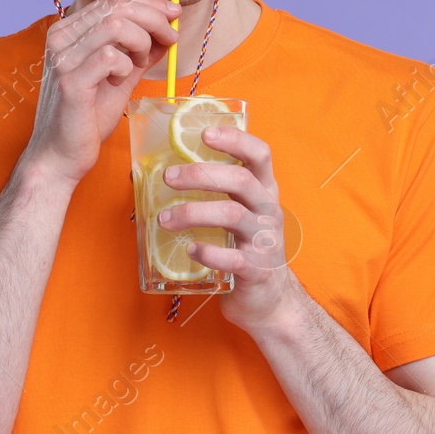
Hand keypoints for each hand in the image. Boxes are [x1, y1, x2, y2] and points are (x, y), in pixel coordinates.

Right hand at [22, 0, 180, 184]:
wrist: (63, 155)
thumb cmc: (89, 116)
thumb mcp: (122, 75)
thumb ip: (141, 52)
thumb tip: (169, 30)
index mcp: (69, 31)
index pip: (113, 0)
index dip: (149, 3)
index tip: (174, 14)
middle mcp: (60, 38)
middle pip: (116, 7)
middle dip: (154, 19)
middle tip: (171, 38)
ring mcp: (62, 58)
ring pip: (115, 26)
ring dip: (141, 42)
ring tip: (140, 63)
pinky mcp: (70, 81)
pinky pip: (110, 56)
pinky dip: (126, 66)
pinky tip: (120, 80)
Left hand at [160, 123, 302, 334]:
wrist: (270, 299)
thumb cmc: (246, 248)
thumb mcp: (242, 214)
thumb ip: (219, 193)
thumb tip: (166, 170)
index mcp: (265, 191)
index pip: (260, 154)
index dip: (235, 140)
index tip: (205, 134)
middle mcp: (268, 210)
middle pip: (240, 180)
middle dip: (200, 175)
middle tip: (168, 177)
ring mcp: (265, 240)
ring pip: (232, 215)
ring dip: (193, 212)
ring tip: (164, 219)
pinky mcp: (257, 270)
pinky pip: (233, 258)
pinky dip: (209, 252)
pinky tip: (190, 249)